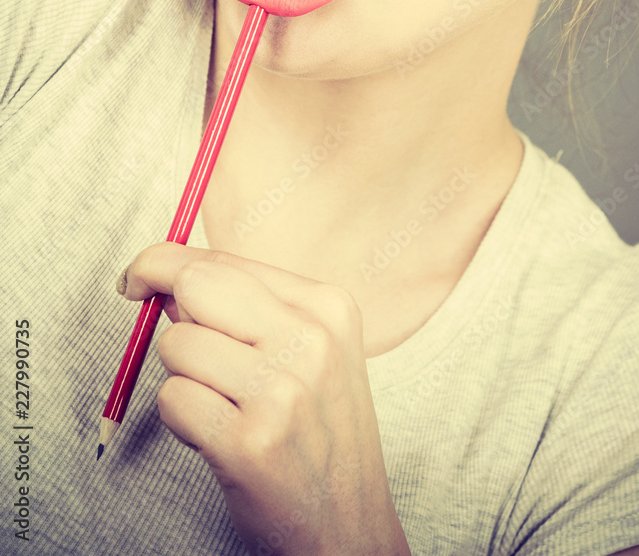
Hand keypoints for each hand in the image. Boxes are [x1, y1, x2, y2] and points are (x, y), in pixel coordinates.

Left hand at [122, 242, 410, 555]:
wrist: (351, 525)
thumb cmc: (321, 430)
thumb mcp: (314, 351)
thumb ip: (252, 308)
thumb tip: (169, 281)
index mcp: (326, 306)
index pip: (223, 260)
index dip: (164, 261)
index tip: (141, 276)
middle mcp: (310, 340)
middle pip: (195, 285)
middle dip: (159, 300)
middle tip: (152, 320)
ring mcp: (281, 392)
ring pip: (177, 346)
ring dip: (182, 376)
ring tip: (222, 403)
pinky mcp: (249, 443)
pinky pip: (172, 401)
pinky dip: (181, 419)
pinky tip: (218, 435)